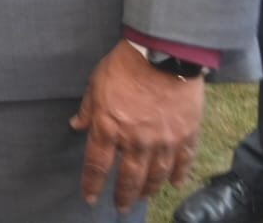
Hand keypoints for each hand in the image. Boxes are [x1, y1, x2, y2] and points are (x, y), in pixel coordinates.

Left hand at [70, 40, 204, 212]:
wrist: (162, 54)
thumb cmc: (124, 66)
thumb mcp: (96, 84)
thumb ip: (88, 109)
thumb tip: (76, 125)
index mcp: (108, 128)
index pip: (97, 165)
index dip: (92, 184)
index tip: (91, 198)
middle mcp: (135, 141)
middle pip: (129, 178)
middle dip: (123, 195)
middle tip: (121, 207)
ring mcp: (163, 140)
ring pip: (156, 175)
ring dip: (149, 189)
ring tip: (144, 197)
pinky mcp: (186, 135)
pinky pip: (183, 161)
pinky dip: (179, 174)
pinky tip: (175, 183)